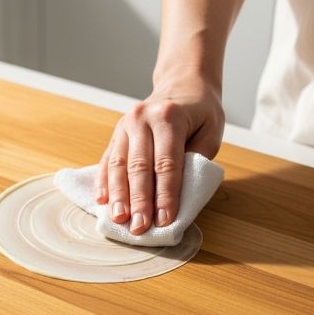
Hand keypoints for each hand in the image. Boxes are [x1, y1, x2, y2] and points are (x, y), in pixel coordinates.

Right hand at [95, 75, 223, 233]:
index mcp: (168, 117)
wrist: (182, 86)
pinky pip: (107, 161)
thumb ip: (196, 159)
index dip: (165, 195)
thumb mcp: (211, 131)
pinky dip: (104, 183)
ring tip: (119, 220)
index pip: (166, 164)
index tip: (165, 220)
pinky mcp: (116, 134)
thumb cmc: (200, 114)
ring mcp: (125, 125)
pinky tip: (102, 202)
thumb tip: (178, 193)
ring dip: (118, 196)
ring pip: (119, 166)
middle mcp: (142, 118)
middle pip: (139, 167)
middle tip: (139, 228)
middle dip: (139, 201)